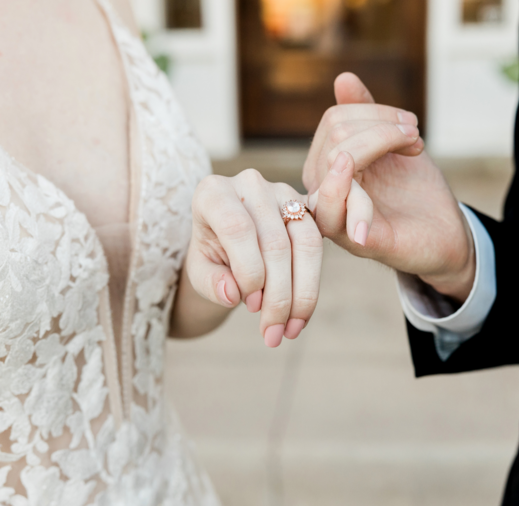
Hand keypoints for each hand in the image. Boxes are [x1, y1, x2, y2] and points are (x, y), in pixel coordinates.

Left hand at [185, 170, 322, 346]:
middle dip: (277, 295)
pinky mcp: (306, 207)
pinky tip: (301, 316)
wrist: (224, 243)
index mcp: (214, 192)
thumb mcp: (199, 271)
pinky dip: (311, 286)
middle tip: (271, 334)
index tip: (249, 304)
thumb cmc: (210, 255)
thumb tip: (233, 294)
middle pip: (275, 241)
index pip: (238, 228)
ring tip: (289, 331)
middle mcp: (250, 184)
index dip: (248, 270)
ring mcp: (282, 192)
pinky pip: (320, 244)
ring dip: (301, 294)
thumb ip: (209, 282)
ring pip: (306, 243)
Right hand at [304, 73, 475, 301]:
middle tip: (415, 137)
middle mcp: (323, 193)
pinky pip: (332, 212)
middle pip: (336, 136)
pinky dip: (346, 192)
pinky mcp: (357, 241)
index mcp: (327, 170)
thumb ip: (366, 115)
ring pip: (337, 161)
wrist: (446, 234)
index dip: (374, 112)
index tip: (409, 125)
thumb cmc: (414, 192)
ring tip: (415, 149)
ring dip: (383, 142)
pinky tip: (366, 188)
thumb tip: (343, 77)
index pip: (333, 121)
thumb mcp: (392, 145)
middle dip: (383, 126)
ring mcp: (337, 218)